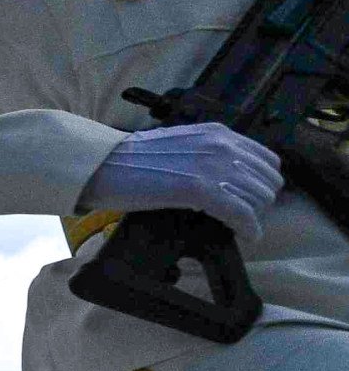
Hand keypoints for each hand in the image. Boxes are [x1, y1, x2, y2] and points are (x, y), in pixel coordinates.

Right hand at [80, 126, 279, 229]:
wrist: (102, 165)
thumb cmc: (129, 160)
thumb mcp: (179, 146)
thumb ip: (206, 154)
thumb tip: (222, 178)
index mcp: (219, 134)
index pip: (267, 161)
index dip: (261, 185)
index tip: (248, 200)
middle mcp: (223, 145)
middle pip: (268, 182)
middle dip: (259, 204)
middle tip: (240, 218)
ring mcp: (214, 166)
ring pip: (260, 199)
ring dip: (253, 217)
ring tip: (237, 227)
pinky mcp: (201, 189)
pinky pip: (243, 214)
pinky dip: (249, 229)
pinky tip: (245, 237)